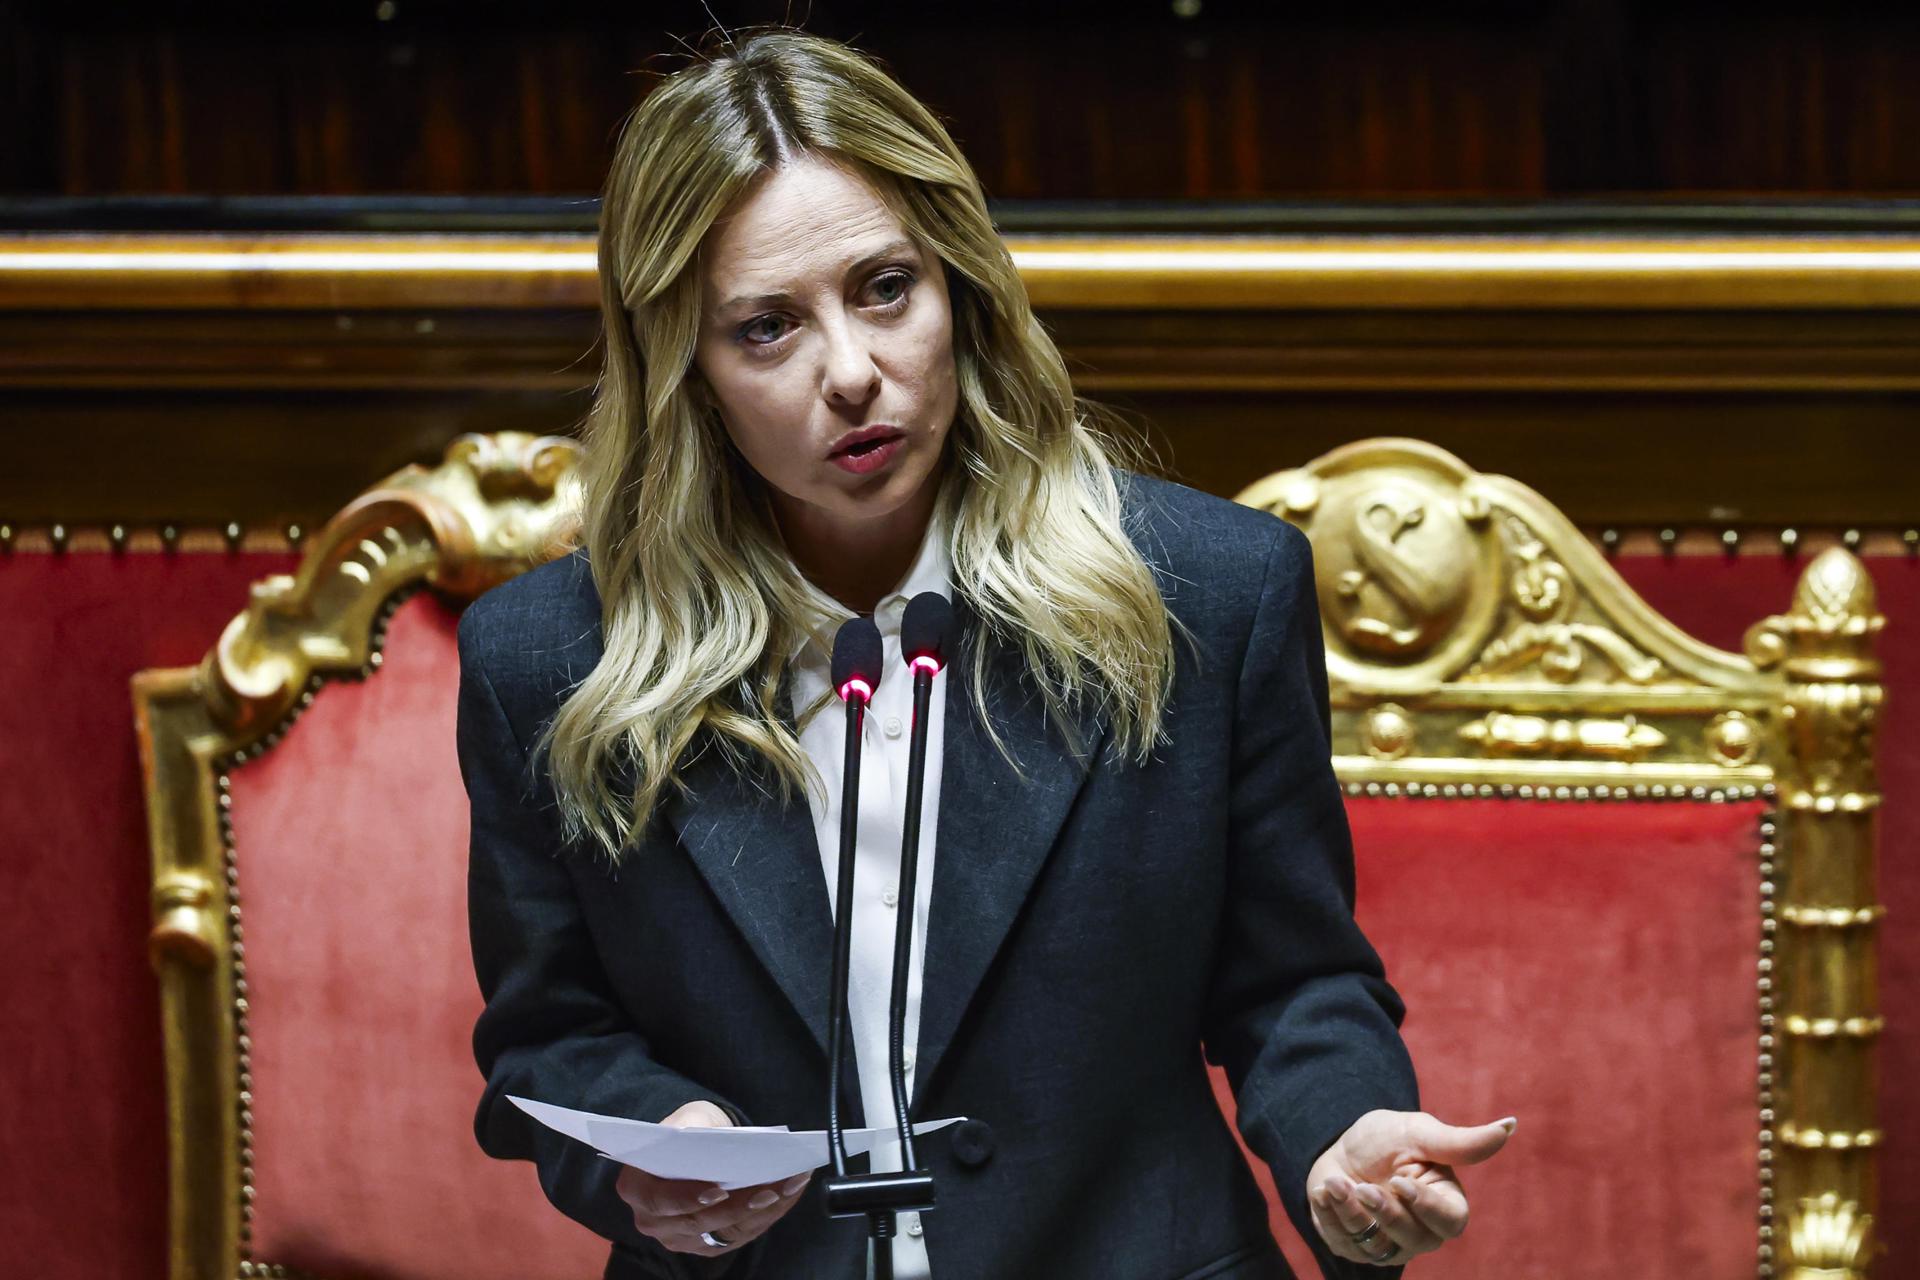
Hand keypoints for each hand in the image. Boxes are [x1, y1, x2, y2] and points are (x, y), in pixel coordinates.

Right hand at [613, 1100, 812, 1256]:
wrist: (692, 1147)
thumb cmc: (686, 1130)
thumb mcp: (685, 1118)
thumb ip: (690, 1128)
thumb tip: (710, 1139)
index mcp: (637, 1188)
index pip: (659, 1201)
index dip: (687, 1199)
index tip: (719, 1190)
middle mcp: (653, 1221)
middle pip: (698, 1222)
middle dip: (739, 1206)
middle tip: (771, 1188)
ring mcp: (679, 1237)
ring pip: (724, 1231)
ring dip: (762, 1211)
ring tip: (790, 1186)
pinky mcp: (705, 1244)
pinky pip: (738, 1235)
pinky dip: (767, 1216)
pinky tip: (788, 1195)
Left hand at [1305, 1109, 1515, 1266]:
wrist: (1339, 1145)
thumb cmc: (1386, 1139)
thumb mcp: (1419, 1133)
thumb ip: (1460, 1141)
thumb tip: (1509, 1125)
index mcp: (1445, 1203)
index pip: (1450, 1222)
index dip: (1426, 1207)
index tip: (1400, 1181)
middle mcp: (1422, 1232)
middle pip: (1414, 1239)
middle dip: (1385, 1212)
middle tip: (1362, 1185)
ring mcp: (1389, 1244)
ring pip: (1376, 1246)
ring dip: (1351, 1212)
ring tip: (1336, 1182)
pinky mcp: (1356, 1248)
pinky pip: (1344, 1244)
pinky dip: (1330, 1216)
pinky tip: (1323, 1191)